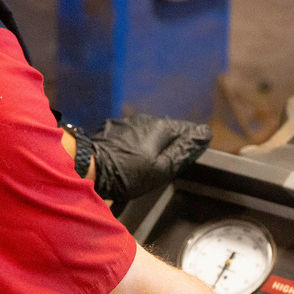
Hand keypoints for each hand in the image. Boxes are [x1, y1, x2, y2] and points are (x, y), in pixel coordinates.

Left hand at [89, 114, 210, 204]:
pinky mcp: (111, 130)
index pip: (187, 130)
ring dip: (151, 146)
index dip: (191, 144)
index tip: (189, 156)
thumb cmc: (128, 173)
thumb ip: (184, 151)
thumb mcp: (162, 168)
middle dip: (170, 145)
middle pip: (167, 131)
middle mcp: (145, 120)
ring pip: (148, 133)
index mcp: (161, 127)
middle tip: (167, 166)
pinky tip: (130, 160)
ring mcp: (126, 123)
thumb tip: (205, 134)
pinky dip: (135, 147)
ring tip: (147, 166)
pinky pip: (131, 136)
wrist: (88, 168)